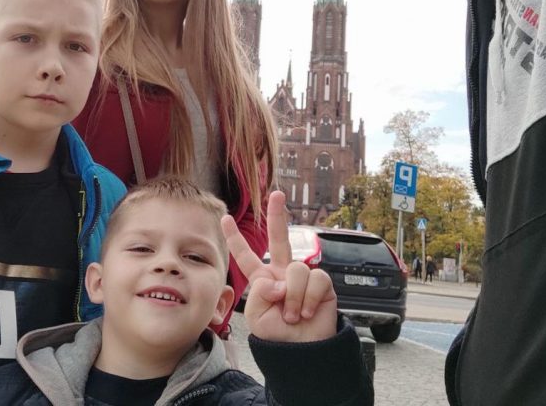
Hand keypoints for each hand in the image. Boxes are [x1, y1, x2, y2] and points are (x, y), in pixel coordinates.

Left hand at [222, 191, 336, 342]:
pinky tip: (308, 312)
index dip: (234, 239)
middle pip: (279, 239)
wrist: (302, 352)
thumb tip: (277, 280)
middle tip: (276, 194)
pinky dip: (309, 299)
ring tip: (293, 316)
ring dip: (293, 298)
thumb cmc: (278, 335)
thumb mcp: (257, 317)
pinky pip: (315, 279)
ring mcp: (302, 276)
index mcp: (262, 279)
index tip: (224, 219)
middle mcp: (282, 273)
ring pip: (296, 269)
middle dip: (278, 215)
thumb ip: (260, 294)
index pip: (246, 256)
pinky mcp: (321, 283)